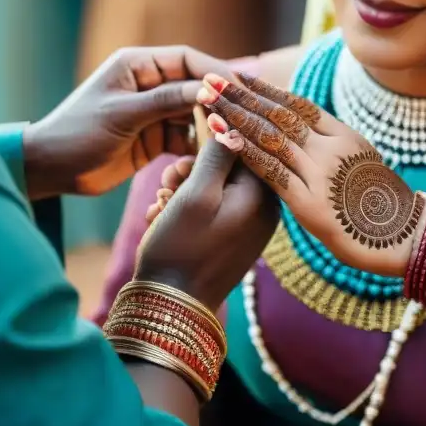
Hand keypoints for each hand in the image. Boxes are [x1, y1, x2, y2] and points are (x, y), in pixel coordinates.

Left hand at [22, 46, 235, 197]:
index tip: (241, 88)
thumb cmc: (77, 133)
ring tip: (236, 140)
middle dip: (221, 102)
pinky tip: (211, 159)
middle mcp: (150, 84)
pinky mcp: (155, 138)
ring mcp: (154, 112)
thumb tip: (212, 89)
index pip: (188, 60)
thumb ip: (167, 99)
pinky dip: (199, 149)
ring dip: (213, 127)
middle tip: (249, 117)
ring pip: (196, 115)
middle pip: (197, 87)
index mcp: (138, 65)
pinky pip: (187, 139)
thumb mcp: (123, 114)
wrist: (50, 170)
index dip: (217, 72)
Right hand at [136, 141, 278, 311]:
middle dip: (193, 167)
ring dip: (184, 186)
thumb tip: (230, 118)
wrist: (171, 307)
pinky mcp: (231, 239)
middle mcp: (263, 210)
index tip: (187, 149)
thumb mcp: (197, 193)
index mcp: (263, 197)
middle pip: (229, 164)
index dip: (212, 140)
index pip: (246, 144)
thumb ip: (217, 153)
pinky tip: (164, 217)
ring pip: (215, 184)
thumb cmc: (182, 248)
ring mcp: (248, 226)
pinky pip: (211, 208)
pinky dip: (185, 207)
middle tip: (168, 181)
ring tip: (162, 201)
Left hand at [194, 72, 421, 277]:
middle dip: (242, 96)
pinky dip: (246, 153)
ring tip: (209, 101)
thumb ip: (332, 147)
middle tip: (212, 79)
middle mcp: (332, 149)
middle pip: (279, 115)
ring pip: (271, 138)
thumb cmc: (381, 206)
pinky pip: (272, 173)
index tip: (240, 77)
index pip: (298, 105)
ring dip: (236, 117)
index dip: (265, 90)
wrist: (406, 240)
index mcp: (345, 136)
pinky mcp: (310, 204)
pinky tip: (224, 139)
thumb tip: (305, 130)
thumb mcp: (361, 164)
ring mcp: (322, 175)